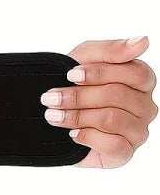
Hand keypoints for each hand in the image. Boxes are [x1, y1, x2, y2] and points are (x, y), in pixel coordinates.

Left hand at [39, 37, 156, 168]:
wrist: (51, 113)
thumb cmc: (71, 82)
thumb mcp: (85, 58)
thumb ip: (112, 50)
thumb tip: (143, 41)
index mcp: (141, 81)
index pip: (135, 73)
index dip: (99, 73)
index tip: (70, 74)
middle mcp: (144, 106)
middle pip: (118, 96)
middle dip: (78, 96)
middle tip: (50, 98)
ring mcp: (137, 131)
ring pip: (112, 119)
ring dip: (76, 116)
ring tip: (53, 114)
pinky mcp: (124, 153)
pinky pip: (113, 145)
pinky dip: (86, 136)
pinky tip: (72, 133)